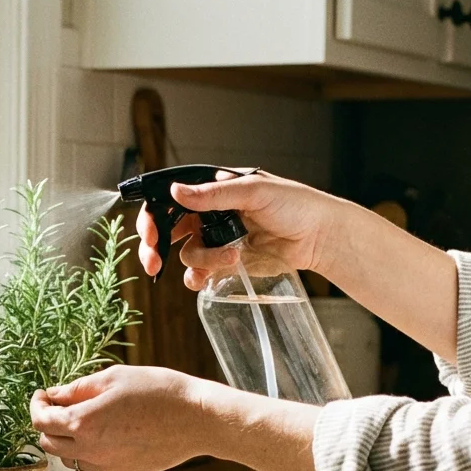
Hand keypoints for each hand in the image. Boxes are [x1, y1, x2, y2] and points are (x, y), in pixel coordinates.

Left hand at [30, 366, 209, 470]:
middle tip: (59, 406)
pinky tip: (110, 432)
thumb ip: (77, 389)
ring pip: (70, 458)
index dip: (36, 405)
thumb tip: (53, 396)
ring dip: (68, 440)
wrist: (198, 419)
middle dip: (47, 425)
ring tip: (86, 419)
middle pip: (49, 444)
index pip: (40, 421)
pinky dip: (91, 450)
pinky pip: (95, 464)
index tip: (43, 395)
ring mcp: (107, 466)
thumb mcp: (112, 378)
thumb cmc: (157, 390)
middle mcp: (90, 450)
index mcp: (83, 422)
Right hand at [137, 169, 362, 289]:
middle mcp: (208, 214)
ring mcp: (216, 239)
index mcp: (212, 190)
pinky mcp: (226, 262)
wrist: (320, 236)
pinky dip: (198, 278)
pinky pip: (200, 273)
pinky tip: (205, 279)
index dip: (153, 216)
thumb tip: (175, 191)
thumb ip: (213, 194)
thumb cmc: (295, 204)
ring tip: (230, 257)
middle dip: (155, 247)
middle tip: (153, 262)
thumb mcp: (253, 191)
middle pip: (167, 230)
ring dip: (200, 260)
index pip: (170, 199)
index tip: (149, 234)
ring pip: (186, 254)